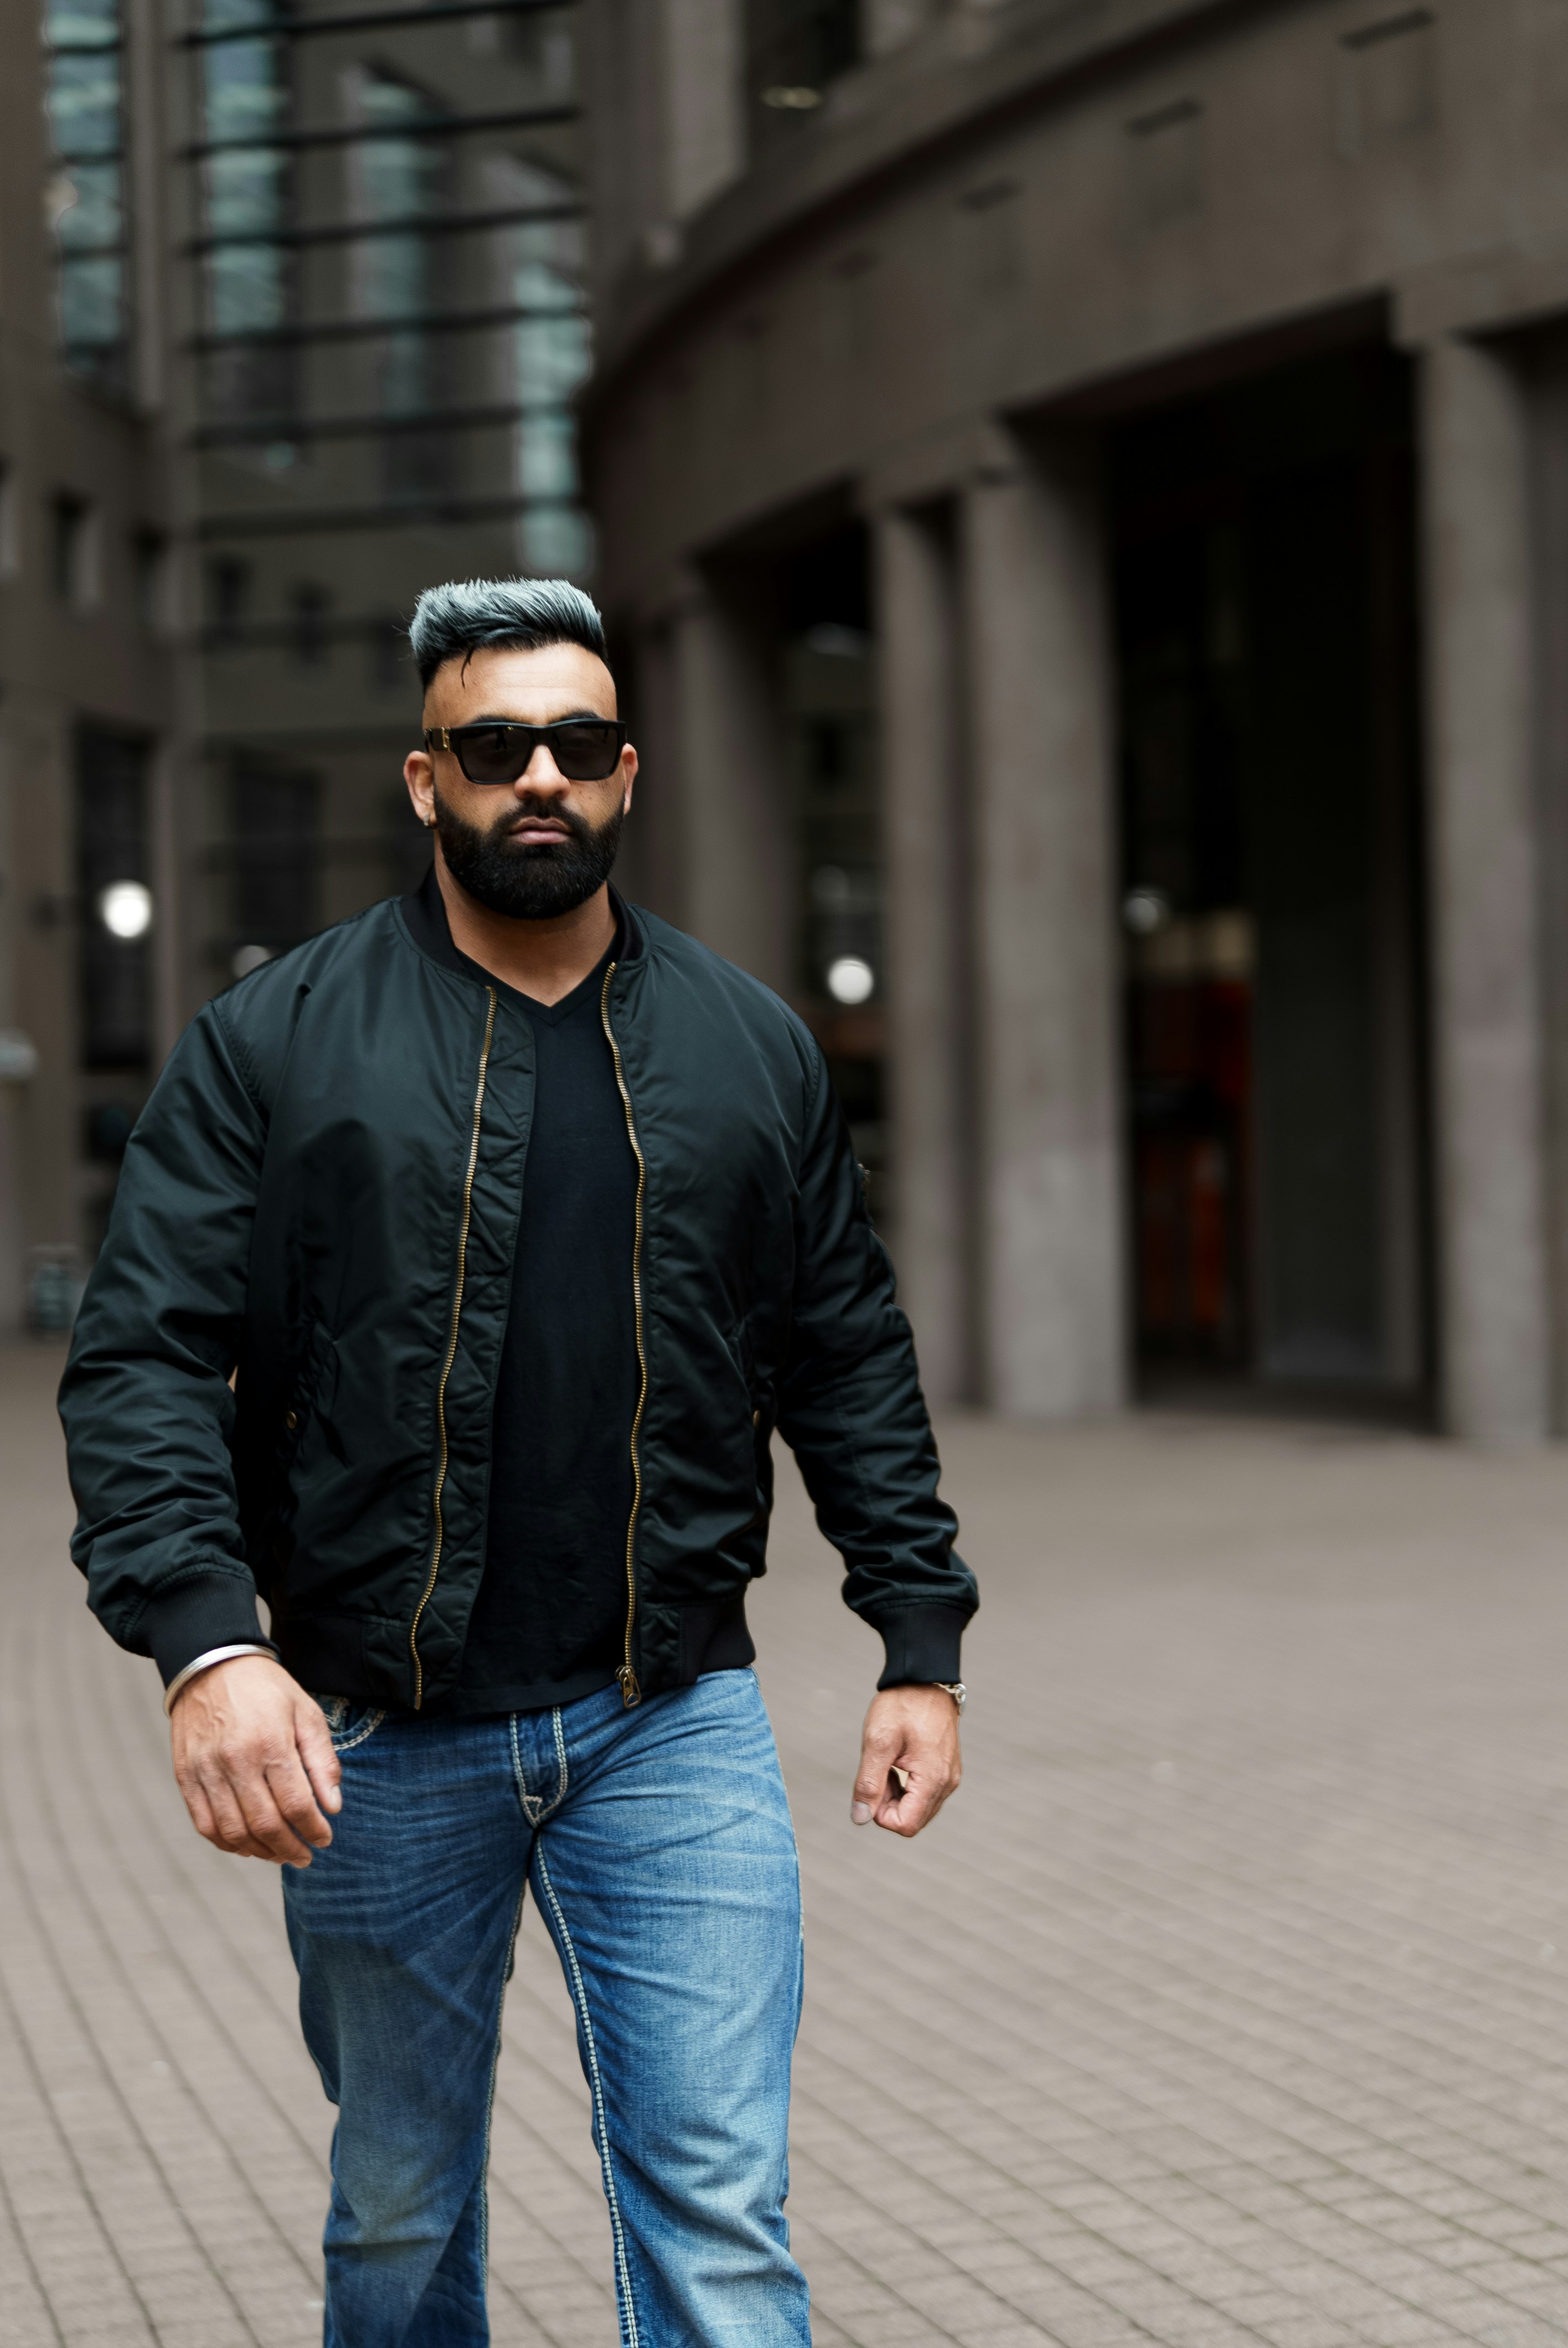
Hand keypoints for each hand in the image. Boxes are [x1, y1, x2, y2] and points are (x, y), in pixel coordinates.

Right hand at [169, 1654, 341, 1866]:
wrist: (212, 1665)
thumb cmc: (266, 1690)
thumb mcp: (306, 1713)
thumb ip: (322, 1762)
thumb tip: (333, 1807)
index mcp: (270, 1744)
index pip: (296, 1805)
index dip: (313, 1829)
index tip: (325, 1838)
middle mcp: (235, 1761)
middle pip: (265, 1825)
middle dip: (290, 1849)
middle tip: (305, 1856)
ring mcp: (207, 1771)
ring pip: (234, 1831)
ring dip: (260, 1851)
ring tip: (278, 1854)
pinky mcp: (186, 1776)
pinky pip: (205, 1824)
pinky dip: (227, 1842)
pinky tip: (246, 1844)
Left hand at [851, 1685, 960, 1837]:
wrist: (924, 1679)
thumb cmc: (902, 1705)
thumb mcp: (878, 1741)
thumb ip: (869, 1783)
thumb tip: (860, 1818)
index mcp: (933, 1779)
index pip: (905, 1825)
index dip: (880, 1813)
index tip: (872, 1782)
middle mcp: (947, 1784)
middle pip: (912, 1820)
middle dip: (888, 1803)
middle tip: (878, 1769)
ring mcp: (949, 1777)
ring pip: (918, 1809)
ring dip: (896, 1795)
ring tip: (888, 1763)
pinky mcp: (946, 1770)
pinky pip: (924, 1794)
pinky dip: (906, 1786)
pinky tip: (898, 1762)